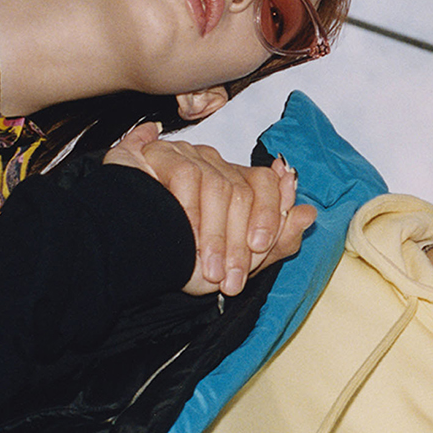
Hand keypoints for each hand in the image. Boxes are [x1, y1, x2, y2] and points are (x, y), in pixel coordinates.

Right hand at [104, 123, 315, 295]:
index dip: (269, 212)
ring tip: (209, 273)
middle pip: (243, 190)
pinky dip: (188, 216)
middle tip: (232, 279)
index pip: (266, 183)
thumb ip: (276, 241)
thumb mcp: (236, 262)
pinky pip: (186, 176)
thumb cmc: (179, 259)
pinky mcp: (158, 153)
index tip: (260, 246)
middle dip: (240, 241)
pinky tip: (182, 239)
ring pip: (219, 187)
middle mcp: (214, 165)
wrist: (122, 259)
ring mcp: (186, 157)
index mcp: (235, 184)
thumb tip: (309, 213)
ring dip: (215, 238)